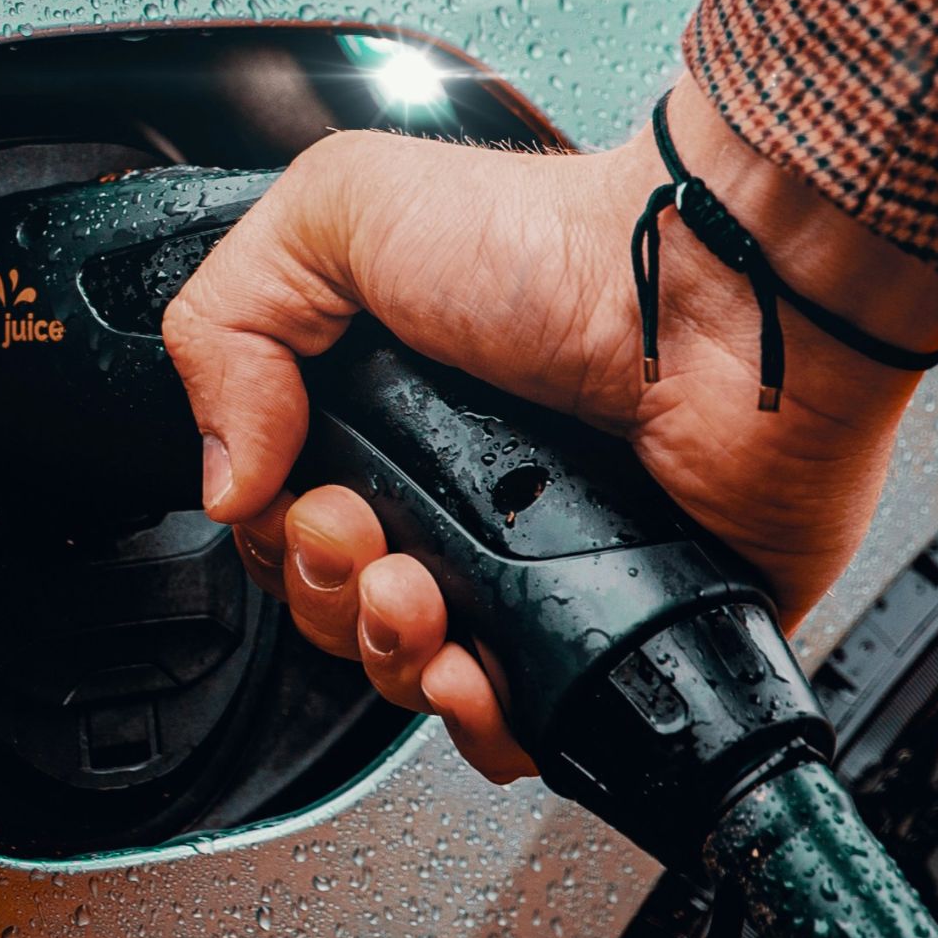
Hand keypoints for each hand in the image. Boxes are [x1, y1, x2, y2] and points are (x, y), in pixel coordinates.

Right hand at [162, 75, 937, 781]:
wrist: (718, 297)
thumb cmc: (559, 243)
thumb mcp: (339, 213)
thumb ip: (227, 321)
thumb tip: (219, 476)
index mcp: (388, 410)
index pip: (286, 519)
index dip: (278, 535)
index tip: (310, 499)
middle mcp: (458, 490)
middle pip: (339, 608)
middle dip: (329, 595)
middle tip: (370, 541)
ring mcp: (537, 563)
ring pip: (415, 675)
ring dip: (391, 656)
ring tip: (424, 600)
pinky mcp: (614, 622)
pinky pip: (526, 725)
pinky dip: (482, 724)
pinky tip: (475, 674)